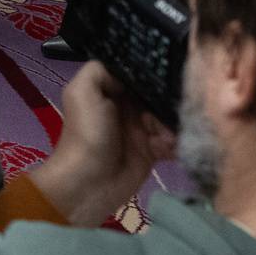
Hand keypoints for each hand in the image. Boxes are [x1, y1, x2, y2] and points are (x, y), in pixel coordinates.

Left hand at [27, 61, 174, 226]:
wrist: (89, 183)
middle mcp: (126, 107)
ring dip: (171, 125)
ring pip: (167, 117)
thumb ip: (100, 70)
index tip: (171, 72)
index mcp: (108, 90)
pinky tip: (166, 148)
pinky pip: (172, 141)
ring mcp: (140, 129)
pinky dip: (173, 144)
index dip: (153, 74)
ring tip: (163, 135)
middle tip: (168, 110)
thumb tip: (130, 71)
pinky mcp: (152, 152)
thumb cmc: (86, 134)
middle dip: (167, 101)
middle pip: (157, 95)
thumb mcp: (83, 92)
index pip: (138, 74)